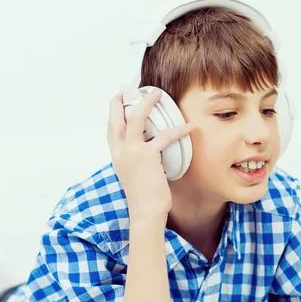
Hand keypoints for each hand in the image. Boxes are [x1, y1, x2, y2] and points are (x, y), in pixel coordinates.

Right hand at [107, 88, 192, 218]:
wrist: (145, 212)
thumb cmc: (144, 197)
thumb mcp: (134, 175)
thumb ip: (137, 161)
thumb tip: (151, 152)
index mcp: (117, 157)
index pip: (111, 130)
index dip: (114, 113)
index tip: (119, 102)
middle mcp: (120, 152)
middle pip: (116, 118)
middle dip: (121, 101)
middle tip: (131, 89)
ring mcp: (132, 152)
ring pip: (135, 118)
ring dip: (146, 103)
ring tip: (158, 94)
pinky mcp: (148, 156)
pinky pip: (164, 136)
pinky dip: (179, 129)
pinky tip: (189, 125)